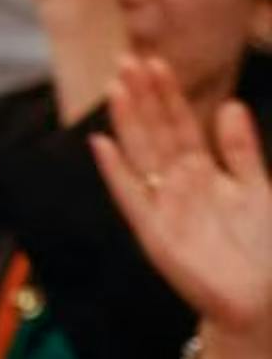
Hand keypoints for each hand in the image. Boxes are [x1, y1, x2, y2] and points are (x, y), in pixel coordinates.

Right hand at [92, 57, 271, 358]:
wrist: (261, 298)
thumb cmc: (262, 249)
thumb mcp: (259, 189)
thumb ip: (241, 150)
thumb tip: (227, 107)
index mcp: (202, 174)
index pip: (179, 126)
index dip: (167, 96)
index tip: (155, 62)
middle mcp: (177, 187)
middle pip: (155, 134)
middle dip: (142, 99)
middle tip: (128, 60)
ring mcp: (163, 208)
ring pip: (141, 155)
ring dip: (128, 122)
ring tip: (117, 87)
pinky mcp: (155, 234)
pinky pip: (131, 197)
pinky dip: (115, 172)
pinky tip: (102, 145)